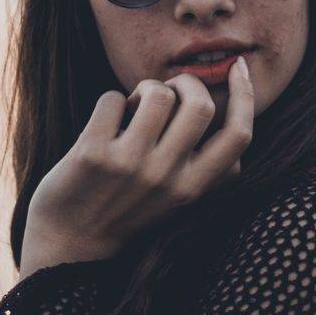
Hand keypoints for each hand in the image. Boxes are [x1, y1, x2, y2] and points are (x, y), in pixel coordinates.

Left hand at [19, 56, 254, 276]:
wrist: (70, 247)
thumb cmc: (127, 210)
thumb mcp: (178, 198)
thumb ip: (205, 164)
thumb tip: (233, 107)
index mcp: (193, 188)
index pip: (239, 136)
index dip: (246, 95)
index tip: (239, 67)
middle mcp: (166, 178)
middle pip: (200, 104)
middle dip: (186, 82)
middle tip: (167, 92)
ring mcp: (130, 165)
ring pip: (158, 93)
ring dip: (145, 89)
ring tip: (133, 109)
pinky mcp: (93, 154)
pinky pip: (113, 98)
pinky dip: (110, 103)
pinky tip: (104, 124)